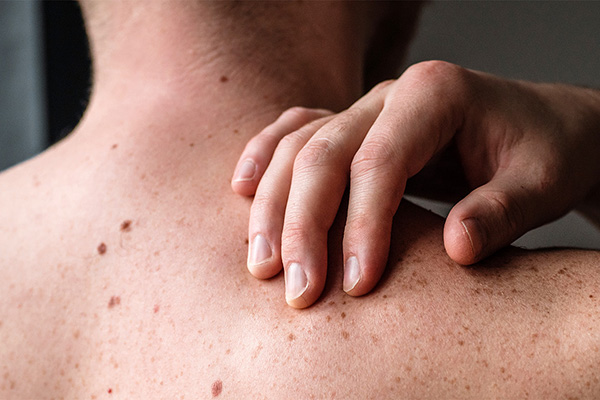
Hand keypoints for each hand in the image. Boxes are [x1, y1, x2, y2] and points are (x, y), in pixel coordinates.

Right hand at [232, 60, 599, 307]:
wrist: (542, 128)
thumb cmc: (545, 152)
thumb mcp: (543, 182)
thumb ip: (502, 211)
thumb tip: (454, 247)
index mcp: (434, 94)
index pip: (380, 161)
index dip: (362, 224)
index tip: (358, 284)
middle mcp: (388, 95)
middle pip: (324, 153)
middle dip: (303, 225)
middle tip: (297, 291)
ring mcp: (364, 107)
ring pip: (298, 147)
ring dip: (271, 205)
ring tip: (261, 264)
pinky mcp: (353, 127)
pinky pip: (296, 133)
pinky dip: (265, 159)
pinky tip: (241, 190)